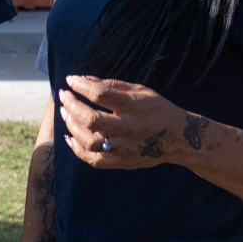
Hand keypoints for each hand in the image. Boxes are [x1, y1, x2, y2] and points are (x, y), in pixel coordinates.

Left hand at [58, 76, 193, 168]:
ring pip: (90, 141)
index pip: (101, 94)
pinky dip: (77, 150)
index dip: (81, 86)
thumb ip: (113, 85)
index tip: (70, 80)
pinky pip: (94, 160)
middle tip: (64, 96)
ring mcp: (125, 147)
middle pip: (91, 119)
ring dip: (72, 126)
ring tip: (65, 113)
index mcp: (134, 106)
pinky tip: (70, 137)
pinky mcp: (123, 162)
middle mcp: (129, 128)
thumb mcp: (141, 90)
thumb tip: (86, 80)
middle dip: (72, 106)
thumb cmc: (157, 109)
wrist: (179, 138)